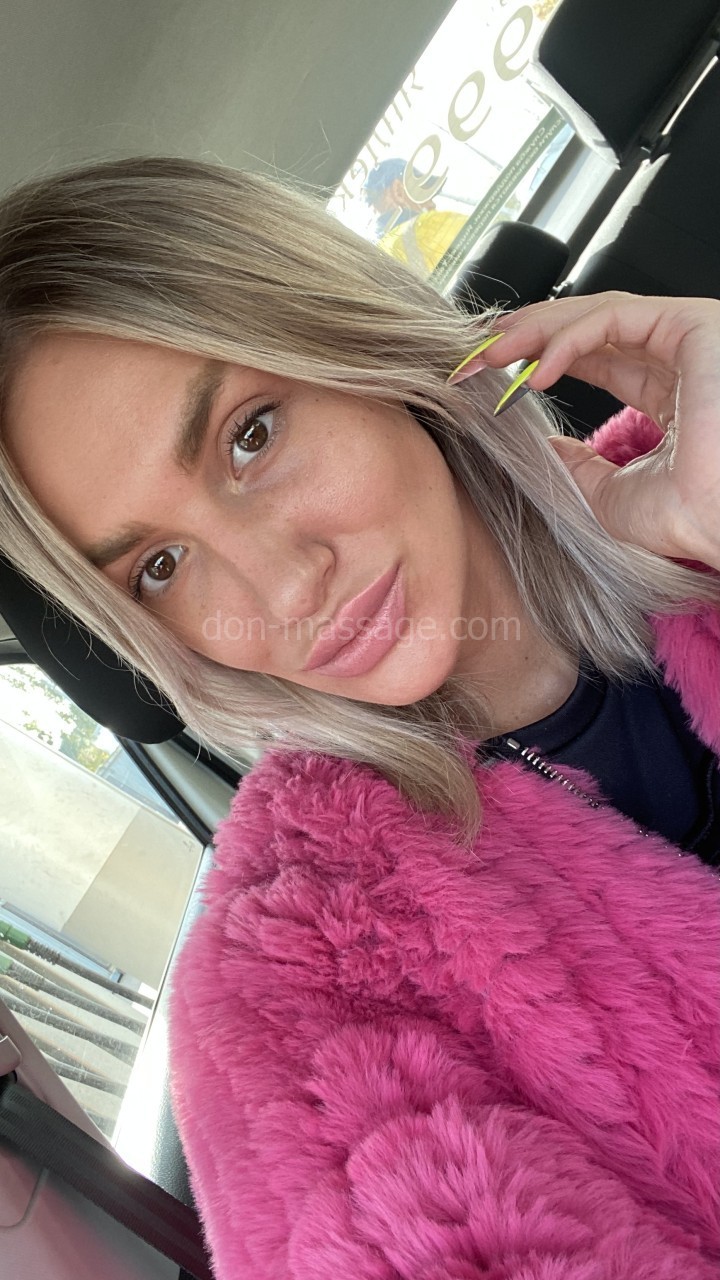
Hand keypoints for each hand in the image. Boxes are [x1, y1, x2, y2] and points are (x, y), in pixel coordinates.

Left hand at [457, 291, 719, 568]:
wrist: (719, 522)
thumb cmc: (687, 516)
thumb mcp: (609, 494)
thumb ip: (579, 466)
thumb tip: (547, 448)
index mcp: (664, 394)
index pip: (591, 357)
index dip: (536, 359)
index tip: (485, 375)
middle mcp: (675, 360)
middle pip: (587, 328)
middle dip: (524, 337)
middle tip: (473, 356)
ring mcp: (684, 340)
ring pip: (596, 314)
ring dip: (535, 330)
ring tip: (490, 356)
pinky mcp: (690, 325)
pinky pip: (614, 318)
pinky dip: (567, 339)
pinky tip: (536, 370)